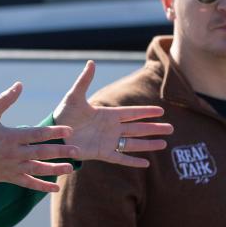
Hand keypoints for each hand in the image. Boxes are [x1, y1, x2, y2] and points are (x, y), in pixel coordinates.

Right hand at [0, 82, 77, 192]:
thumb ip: (5, 99)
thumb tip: (20, 85)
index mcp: (10, 136)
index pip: (37, 134)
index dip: (54, 132)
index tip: (70, 130)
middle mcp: (14, 153)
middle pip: (41, 152)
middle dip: (61, 151)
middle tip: (78, 150)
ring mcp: (12, 167)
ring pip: (38, 169)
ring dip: (55, 169)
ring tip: (72, 169)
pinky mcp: (9, 177)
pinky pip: (29, 183)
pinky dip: (42, 186)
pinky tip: (55, 188)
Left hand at [52, 61, 172, 167]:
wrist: (54, 134)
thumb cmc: (63, 115)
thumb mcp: (74, 96)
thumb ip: (84, 81)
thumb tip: (91, 62)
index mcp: (108, 114)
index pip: (132, 113)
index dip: (146, 112)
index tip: (161, 111)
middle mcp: (111, 128)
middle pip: (138, 128)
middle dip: (154, 128)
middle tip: (171, 128)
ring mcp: (108, 141)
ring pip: (133, 143)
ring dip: (148, 144)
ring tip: (164, 144)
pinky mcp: (101, 153)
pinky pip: (120, 158)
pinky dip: (133, 161)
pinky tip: (146, 164)